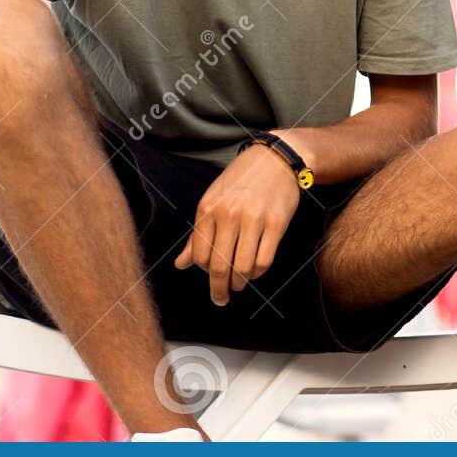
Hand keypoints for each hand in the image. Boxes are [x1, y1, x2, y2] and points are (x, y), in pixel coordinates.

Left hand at [174, 141, 301, 305]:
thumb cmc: (241, 180)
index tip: (211, 281)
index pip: (199, 255)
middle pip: (220, 266)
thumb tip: (180, 265)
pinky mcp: (277, 224)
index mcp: (208, 208)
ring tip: (240, 284)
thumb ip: (198, 234)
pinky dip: (257, 273)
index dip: (204, 273)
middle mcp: (229, 214)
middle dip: (219, 289)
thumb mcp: (213, 200)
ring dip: (240, 283)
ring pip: (242, 267)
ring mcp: (254, 219)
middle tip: (221, 298)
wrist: (276, 158)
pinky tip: (255, 272)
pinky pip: (264, 260)